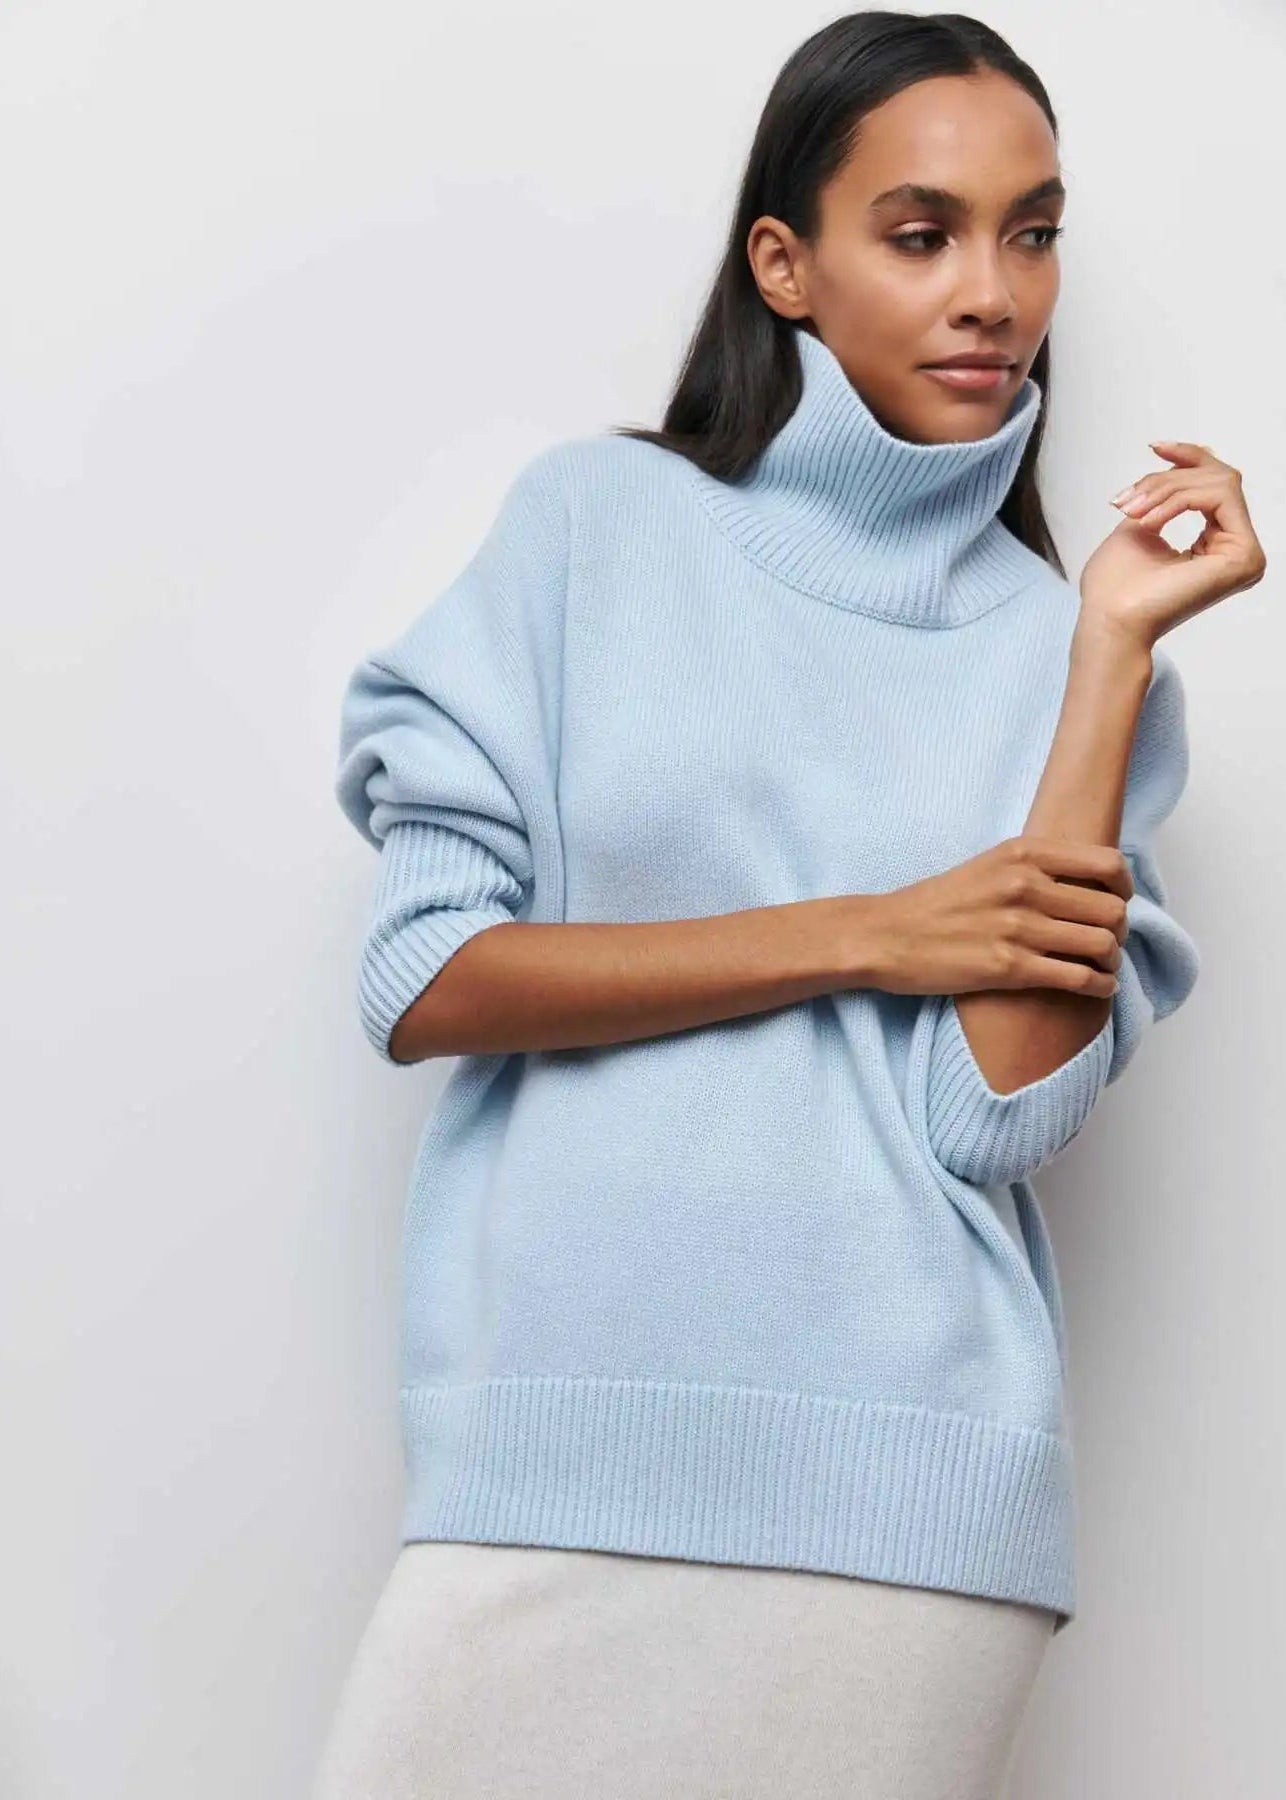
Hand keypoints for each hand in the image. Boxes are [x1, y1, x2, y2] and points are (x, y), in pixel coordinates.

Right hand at [862, 836, 1132, 998]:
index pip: (1106, 865)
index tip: (1118, 902)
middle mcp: (1025, 886)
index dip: (1124, 888)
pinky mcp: (1009, 968)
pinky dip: (1099, 986)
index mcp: (1022, 854)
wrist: (885, 936)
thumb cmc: (934, 904)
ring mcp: (1018, 928)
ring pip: (1102, 945)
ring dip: (1112, 961)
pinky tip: (1097, 988)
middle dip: (1120, 930)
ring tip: (1104, 967)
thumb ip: (1033, 867)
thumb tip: (1084, 883)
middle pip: (1111, 909)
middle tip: (1109, 941)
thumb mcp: (987, 865)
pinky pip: (1079, 979)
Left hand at [1079, 441, 1266, 646]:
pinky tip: (1149, 522)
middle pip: (1218, 477)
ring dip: (1167, 489)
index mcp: (1217, 544)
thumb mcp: (1141, 524)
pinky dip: (1177, 500)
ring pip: (1218, 482)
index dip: (1190, 457)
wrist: (1109, 619)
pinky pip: (1219, 496)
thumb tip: (1189, 460)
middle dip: (1168, 478)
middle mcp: (1237, 549)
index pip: (1218, 484)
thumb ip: (1167, 497)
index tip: (1155, 447)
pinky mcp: (1244, 555)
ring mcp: (1245, 554)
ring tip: (1133, 512)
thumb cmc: (1114, 586)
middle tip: (1128, 500)